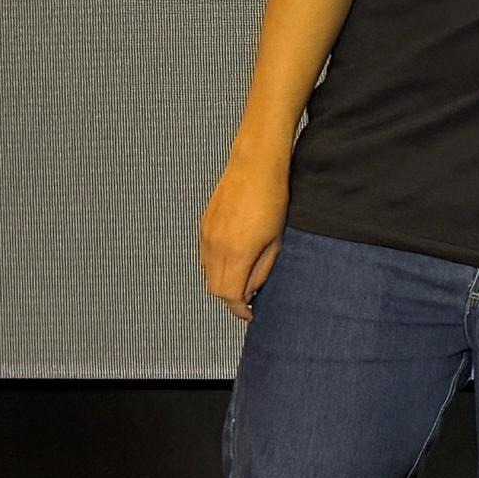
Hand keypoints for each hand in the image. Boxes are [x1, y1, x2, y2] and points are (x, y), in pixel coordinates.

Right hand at [200, 154, 287, 318]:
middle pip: (215, 288)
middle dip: (231, 297)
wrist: (255, 164)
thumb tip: (250, 291)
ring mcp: (206, 234)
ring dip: (223, 281)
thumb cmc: (273, 199)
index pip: (229, 295)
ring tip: (244, 276)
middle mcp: (215, 245)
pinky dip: (216, 265)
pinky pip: (205, 255)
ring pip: (207, 273)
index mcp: (236, 251)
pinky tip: (234, 258)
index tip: (250, 313)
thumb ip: (261, 270)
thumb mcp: (276, 241)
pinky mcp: (203, 224)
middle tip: (249, 297)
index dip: (240, 309)